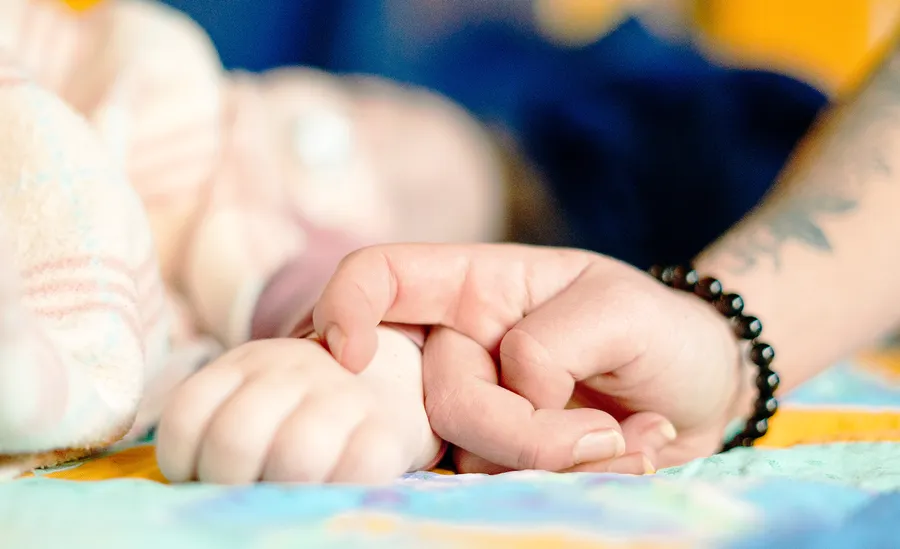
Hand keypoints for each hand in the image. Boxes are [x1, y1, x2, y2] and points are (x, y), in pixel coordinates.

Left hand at [156, 337, 428, 483]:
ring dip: (280, 493)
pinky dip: (334, 495)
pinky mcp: (385, 431)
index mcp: (247, 362)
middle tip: (240, 493)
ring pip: (294, 456)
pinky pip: (355, 472)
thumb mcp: (252, 396)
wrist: (382, 385)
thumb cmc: (301, 409)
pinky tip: (324, 498)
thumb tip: (194, 487)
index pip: (188, 415)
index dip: (181, 463)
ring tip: (279, 500)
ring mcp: (343, 396)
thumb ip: (219, 425)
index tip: (198, 476)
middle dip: (227, 483)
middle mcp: (293, 369)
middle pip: (235, 438)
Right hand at [312, 244, 745, 471]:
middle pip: (433, 394)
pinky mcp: (498, 460)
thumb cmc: (658, 332)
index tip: (353, 355)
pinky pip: (502, 486)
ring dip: (557, 460)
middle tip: (604, 433)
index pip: (381, 275)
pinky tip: (626, 453)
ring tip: (626, 436)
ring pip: (469, 453)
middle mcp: (462, 347)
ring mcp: (478, 408)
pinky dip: (572, 482)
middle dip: (518, 431)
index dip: (345, 305)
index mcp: (477, 286)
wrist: (698, 393)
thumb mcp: (624, 312)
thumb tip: (514, 389)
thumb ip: (553, 342)